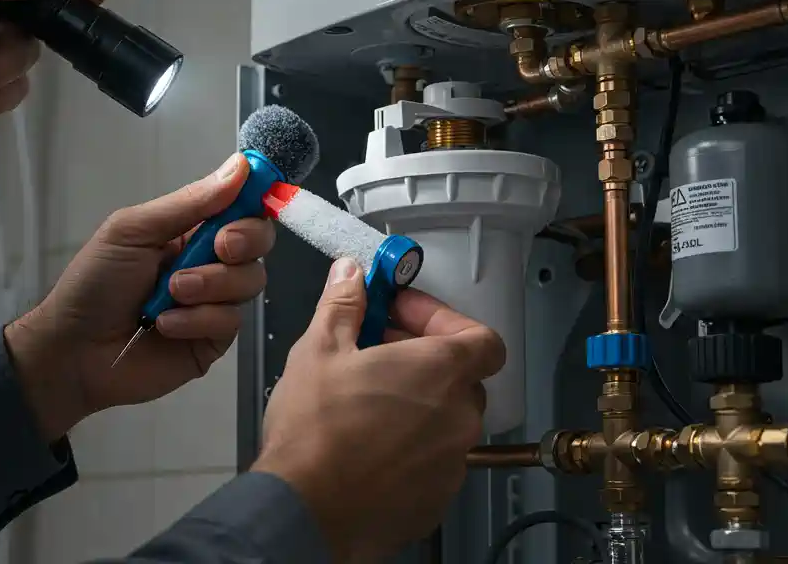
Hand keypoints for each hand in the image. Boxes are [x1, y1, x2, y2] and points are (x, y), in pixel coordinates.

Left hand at [5, 153, 274, 439]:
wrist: (74, 351)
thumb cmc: (95, 283)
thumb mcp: (134, 231)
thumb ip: (189, 202)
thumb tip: (241, 165)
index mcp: (190, 230)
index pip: (241, 206)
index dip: (255, 199)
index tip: (256, 197)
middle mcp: (209, 262)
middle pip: (259, 242)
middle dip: (244, 240)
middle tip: (219, 247)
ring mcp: (215, 302)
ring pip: (250, 281)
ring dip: (210, 284)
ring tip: (169, 294)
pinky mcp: (214, 339)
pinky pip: (231, 321)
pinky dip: (197, 319)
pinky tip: (164, 325)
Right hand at [251, 258, 504, 561]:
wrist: (305, 511)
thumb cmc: (316, 431)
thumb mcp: (320, 349)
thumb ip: (345, 305)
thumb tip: (352, 275)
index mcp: (441, 371)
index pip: (483, 339)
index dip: (445, 322)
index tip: (406, 317)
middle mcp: (459, 417)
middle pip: (460, 378)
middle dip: (423, 361)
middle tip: (378, 352)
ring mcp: (452, 463)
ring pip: (445, 422)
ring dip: (416, 406)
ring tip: (366, 402)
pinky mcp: (437, 499)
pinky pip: (433, 461)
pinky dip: (410, 448)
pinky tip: (367, 445)